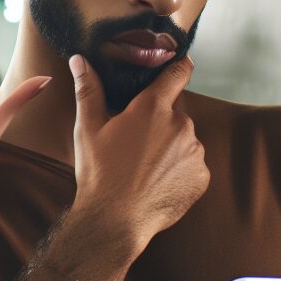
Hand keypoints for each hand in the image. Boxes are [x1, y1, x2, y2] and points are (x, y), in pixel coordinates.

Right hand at [67, 53, 208, 253]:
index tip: (179, 63)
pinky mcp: (201, 176)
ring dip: (169, 145)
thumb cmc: (99, 173)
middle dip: (158, 121)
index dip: (179, 65)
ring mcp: (194, 151)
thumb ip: (88, 89)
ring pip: (183, 139)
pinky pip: (192, 164)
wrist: (115, 221)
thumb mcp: (88, 129)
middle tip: (135, 141)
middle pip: (174, 112)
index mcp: (152, 107)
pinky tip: (156, 180)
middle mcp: (180, 124)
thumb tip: (79, 59)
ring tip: (143, 166)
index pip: (177, 73)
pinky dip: (179, 169)